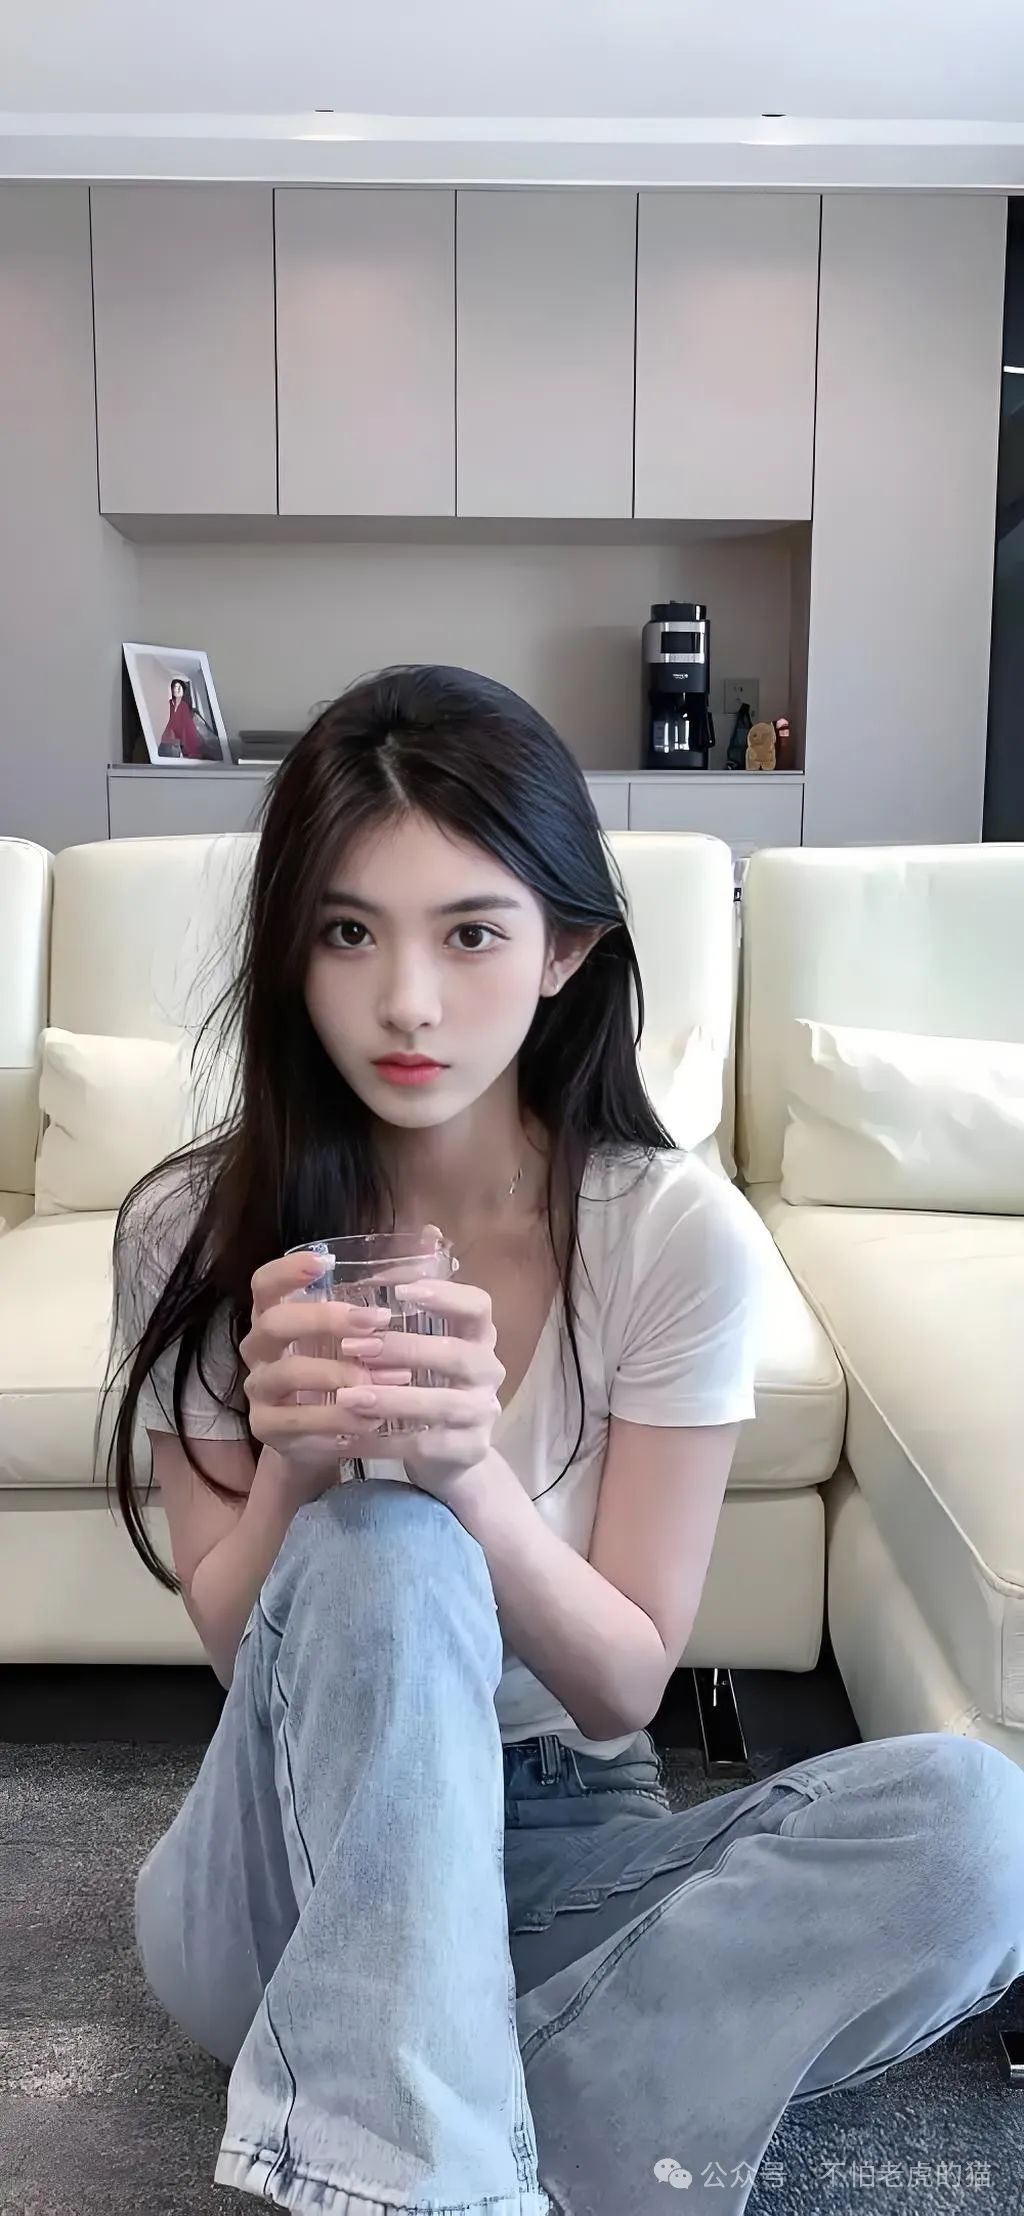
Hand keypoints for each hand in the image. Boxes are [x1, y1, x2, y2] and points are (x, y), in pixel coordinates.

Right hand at [239, 1252, 415, 1502]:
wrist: (324, 1439)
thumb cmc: (345, 1371)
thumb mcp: (360, 1334)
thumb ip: (388, 1289)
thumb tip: (434, 1235)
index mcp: (276, 1315)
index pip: (264, 1283)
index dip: (288, 1270)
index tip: (326, 1262)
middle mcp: (259, 1349)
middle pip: (274, 1323)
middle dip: (324, 1320)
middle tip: (376, 1324)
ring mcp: (258, 1390)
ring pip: (284, 1374)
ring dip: (337, 1374)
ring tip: (384, 1380)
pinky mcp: (266, 1429)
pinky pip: (295, 1422)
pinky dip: (334, 1420)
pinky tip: (369, 1420)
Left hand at [333, 1277, 505, 1505]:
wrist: (453, 1457)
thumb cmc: (430, 1387)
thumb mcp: (427, 1349)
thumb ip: (410, 1315)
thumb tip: (391, 1265)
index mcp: (480, 1338)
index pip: (479, 1306)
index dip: (445, 1295)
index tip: (401, 1292)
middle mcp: (488, 1372)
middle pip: (457, 1354)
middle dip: (404, 1349)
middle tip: (355, 1347)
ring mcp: (482, 1413)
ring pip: (441, 1403)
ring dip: (391, 1399)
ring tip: (347, 1397)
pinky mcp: (468, 1450)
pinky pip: (422, 1445)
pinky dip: (381, 1442)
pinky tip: (346, 1437)